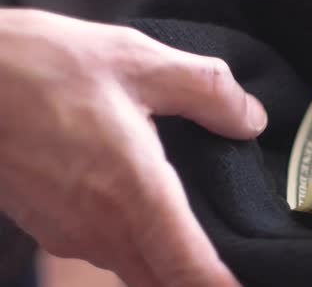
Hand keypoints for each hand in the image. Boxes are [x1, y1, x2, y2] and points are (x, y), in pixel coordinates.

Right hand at [0, 9, 267, 286]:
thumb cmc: (43, 67)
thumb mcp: (140, 61)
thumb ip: (207, 90)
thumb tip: (252, 119)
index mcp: (135, 195)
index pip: (191, 272)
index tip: (249, 286)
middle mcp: (102, 229)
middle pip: (165, 282)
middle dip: (199, 280)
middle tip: (236, 261)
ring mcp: (71, 233)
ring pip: (136, 269)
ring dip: (168, 264)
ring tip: (199, 238)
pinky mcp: (50, 224)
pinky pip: (107, 250)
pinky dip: (138, 246)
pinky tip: (149, 213)